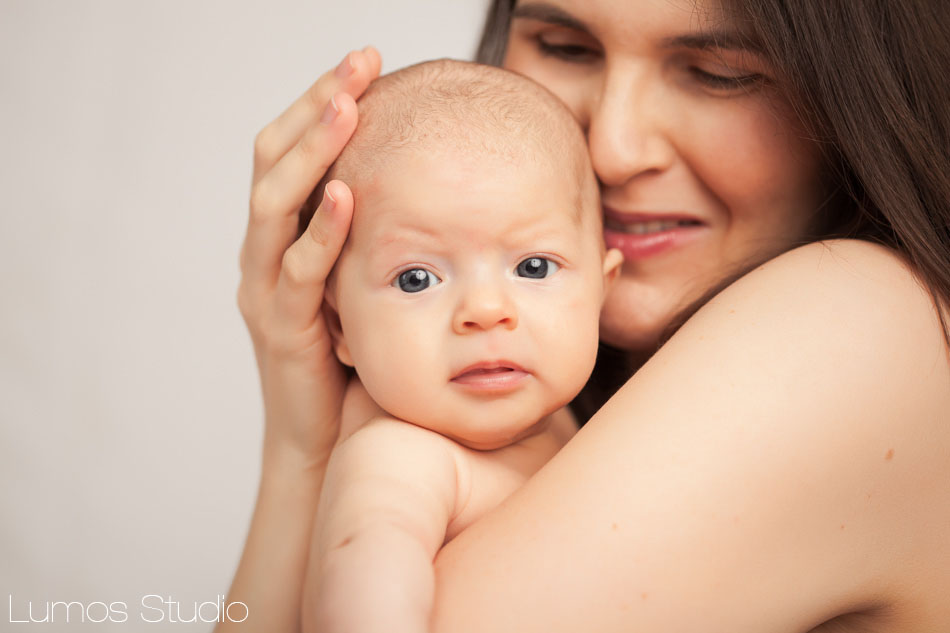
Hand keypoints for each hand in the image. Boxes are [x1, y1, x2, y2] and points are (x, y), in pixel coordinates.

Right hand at [238, 47, 382, 469]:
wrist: (320, 441)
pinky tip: (344, 195)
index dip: (319, 105)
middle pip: (273, 162)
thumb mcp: (362, 285)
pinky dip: (318, 230)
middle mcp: (264, 255)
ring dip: (312, 153)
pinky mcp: (280, 328)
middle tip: (357, 64)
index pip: (290, 153)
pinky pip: (297, 272)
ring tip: (348, 108)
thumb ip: (378, 240)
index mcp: (283, 239)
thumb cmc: (349, 362)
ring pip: (273, 206)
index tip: (363, 64)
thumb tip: (436, 192)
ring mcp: (265, 289)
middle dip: (315, 109)